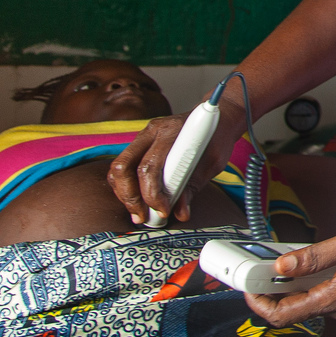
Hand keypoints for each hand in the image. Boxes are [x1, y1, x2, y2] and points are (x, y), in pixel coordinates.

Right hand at [107, 108, 241, 225]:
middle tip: (144, 217)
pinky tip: (139, 201)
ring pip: (118, 167)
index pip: (149, 167)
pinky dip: (126, 187)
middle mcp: (151, 131)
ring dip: (125, 194)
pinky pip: (123, 167)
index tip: (164, 211)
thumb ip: (192, 187)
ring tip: (141, 214)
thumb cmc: (216, 140)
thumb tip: (180, 213)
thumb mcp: (211, 164)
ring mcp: (142, 136)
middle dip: (131, 197)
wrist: (216, 119)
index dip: (152, 194)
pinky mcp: (140, 145)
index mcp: (170, 132)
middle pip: (123, 166)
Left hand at [245, 216, 335, 324]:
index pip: (286, 316)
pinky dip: (307, 282)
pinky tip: (306, 264)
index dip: (261, 305)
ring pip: (307, 302)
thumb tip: (281, 268)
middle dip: (272, 292)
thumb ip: (313, 258)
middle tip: (259, 270)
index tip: (248, 288)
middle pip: (293, 311)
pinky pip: (321, 295)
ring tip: (281, 262)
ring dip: (289, 286)